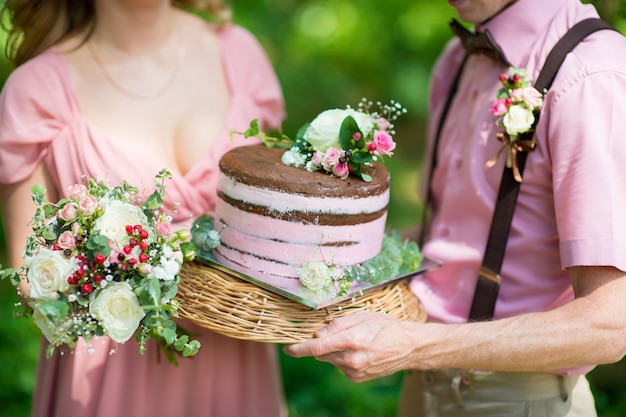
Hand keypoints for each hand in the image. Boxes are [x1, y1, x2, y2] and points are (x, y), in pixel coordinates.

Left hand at [283, 310, 419, 381]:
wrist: (407, 346)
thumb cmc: (384, 326)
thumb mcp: (361, 316)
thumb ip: (336, 324)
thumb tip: (317, 333)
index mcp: (351, 340)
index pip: (317, 347)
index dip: (299, 348)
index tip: (287, 348)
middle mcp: (352, 359)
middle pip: (321, 354)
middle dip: (320, 345)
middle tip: (331, 335)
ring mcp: (355, 371)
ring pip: (331, 361)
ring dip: (333, 351)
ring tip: (353, 342)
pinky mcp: (357, 379)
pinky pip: (340, 367)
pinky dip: (342, 359)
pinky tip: (358, 352)